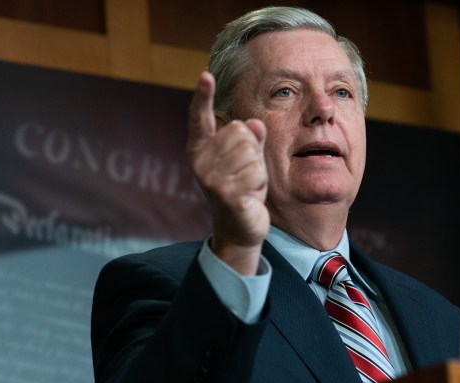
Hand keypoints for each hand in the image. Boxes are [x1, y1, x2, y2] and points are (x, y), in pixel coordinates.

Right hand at [187, 72, 268, 274]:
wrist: (238, 229)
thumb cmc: (242, 190)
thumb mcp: (247, 161)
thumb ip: (250, 140)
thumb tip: (253, 124)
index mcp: (200, 149)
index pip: (199, 117)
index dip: (202, 96)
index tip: (205, 75)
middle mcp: (200, 162)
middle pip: (239, 132)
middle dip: (252, 150)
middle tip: (244, 173)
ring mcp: (210, 178)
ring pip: (250, 152)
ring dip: (257, 169)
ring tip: (246, 185)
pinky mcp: (225, 194)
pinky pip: (255, 172)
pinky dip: (259, 183)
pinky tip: (250, 195)